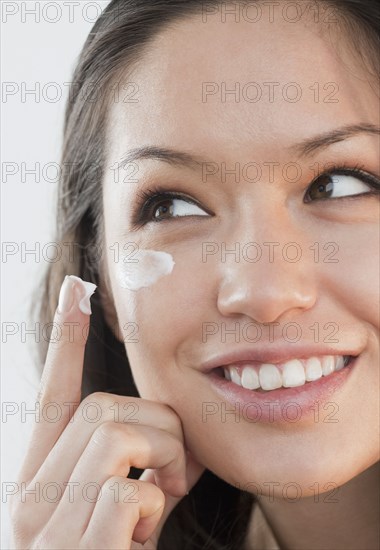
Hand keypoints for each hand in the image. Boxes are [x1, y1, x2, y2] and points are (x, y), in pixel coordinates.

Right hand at [10, 276, 204, 548]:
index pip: (53, 395)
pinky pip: (129, 489)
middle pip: (103, 407)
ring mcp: (46, 528)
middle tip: (172, 471)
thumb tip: (163, 428)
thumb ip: (131, 468)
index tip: (76, 289)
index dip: (65, 339)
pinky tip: (145, 538)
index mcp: (41, 480)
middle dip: (157, 426)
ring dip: (163, 460)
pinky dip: (155, 505)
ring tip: (163, 500)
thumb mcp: (120, 514)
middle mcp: (30, 497)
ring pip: (117, 433)